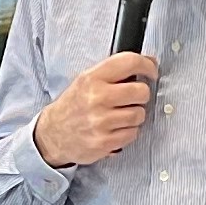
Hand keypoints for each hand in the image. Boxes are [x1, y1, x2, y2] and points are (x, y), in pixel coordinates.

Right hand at [32, 53, 158, 167]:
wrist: (53, 133)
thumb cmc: (74, 105)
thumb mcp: (86, 79)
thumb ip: (114, 71)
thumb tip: (149, 63)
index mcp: (92, 78)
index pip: (129, 62)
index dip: (147, 65)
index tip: (151, 71)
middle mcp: (97, 98)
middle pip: (141, 92)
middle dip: (141, 94)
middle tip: (133, 97)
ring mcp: (101, 122)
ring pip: (140, 114)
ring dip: (134, 115)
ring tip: (120, 115)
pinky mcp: (105, 142)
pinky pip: (133, 133)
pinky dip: (128, 131)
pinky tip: (115, 128)